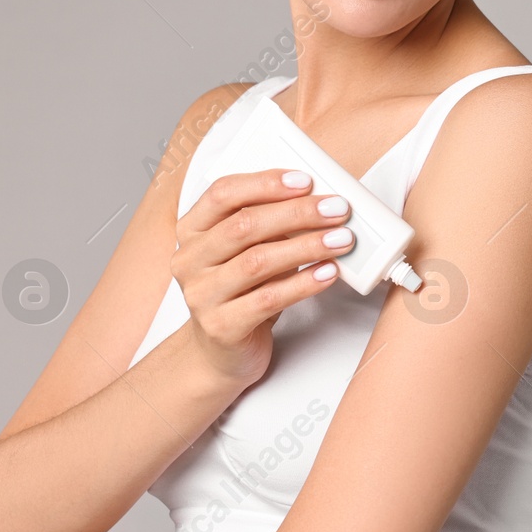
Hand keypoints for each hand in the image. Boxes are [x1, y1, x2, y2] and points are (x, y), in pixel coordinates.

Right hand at [172, 168, 354, 387]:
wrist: (223, 351)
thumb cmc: (243, 290)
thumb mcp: (250, 249)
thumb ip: (272, 224)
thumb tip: (320, 201)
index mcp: (192, 230)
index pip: (222, 193)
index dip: (265, 183)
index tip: (305, 181)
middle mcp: (190, 260)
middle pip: (244, 225)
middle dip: (297, 213)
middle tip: (336, 210)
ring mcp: (201, 295)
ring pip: (257, 261)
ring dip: (306, 247)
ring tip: (341, 240)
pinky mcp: (221, 327)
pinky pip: (268, 299)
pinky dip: (304, 283)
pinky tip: (329, 273)